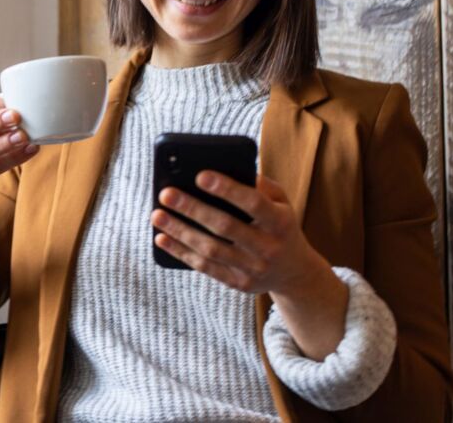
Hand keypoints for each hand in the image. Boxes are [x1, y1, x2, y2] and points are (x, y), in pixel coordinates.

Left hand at [151, 172, 322, 294]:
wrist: (294, 273)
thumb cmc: (279, 225)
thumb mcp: (281, 202)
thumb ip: (260, 184)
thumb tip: (225, 168)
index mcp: (280, 222)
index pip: (253, 203)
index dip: (226, 189)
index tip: (199, 175)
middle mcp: (268, 247)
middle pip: (225, 227)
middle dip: (192, 209)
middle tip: (166, 194)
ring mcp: (253, 269)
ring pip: (210, 249)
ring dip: (180, 231)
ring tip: (157, 215)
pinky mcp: (238, 284)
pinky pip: (205, 267)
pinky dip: (181, 252)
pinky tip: (162, 238)